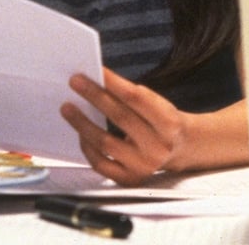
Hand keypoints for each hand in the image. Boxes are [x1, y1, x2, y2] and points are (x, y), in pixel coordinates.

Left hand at [61, 68, 190, 184]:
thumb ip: (134, 98)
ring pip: (106, 143)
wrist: (181, 150)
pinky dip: (87, 147)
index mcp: (169, 123)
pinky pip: (101, 164)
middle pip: (120, 117)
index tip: (96, 70)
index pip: (137, 98)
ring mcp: (143, 166)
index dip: (115, 83)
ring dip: (83, 123)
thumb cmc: (163, 122)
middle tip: (75, 81)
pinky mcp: (129, 179)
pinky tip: (80, 133)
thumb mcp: (160, 106)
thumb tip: (98, 83)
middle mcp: (158, 147)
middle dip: (95, 97)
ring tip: (67, 108)